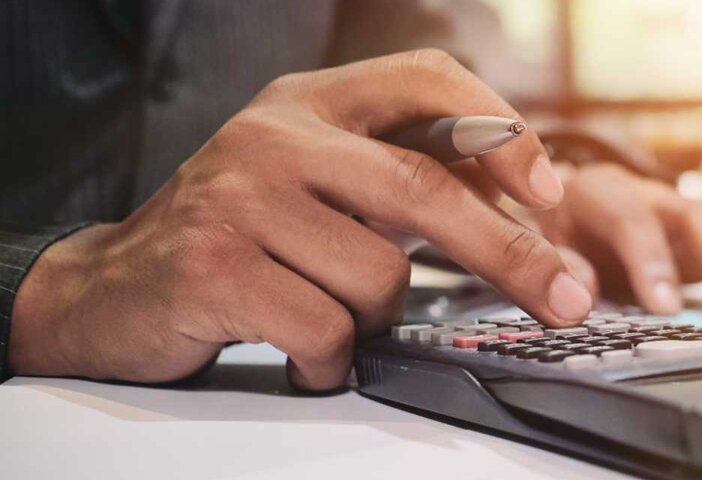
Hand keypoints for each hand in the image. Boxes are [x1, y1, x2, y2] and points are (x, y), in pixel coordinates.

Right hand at [8, 50, 591, 390]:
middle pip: (425, 190)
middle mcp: (275, 136)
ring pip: (380, 278)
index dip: (501, 131)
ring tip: (328, 310)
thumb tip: (530, 210)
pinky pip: (328, 330)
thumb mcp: (321, 176)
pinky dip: (331, 359)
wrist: (115, 286)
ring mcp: (239, 199)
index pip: (426, 80)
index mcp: (311, 101)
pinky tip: (299, 348)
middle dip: (511, 254)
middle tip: (565, 298)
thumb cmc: (245, 233)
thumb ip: (405, 172)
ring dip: (376, 318)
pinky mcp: (214, 268)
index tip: (549, 192)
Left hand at [532, 163, 701, 314]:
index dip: (651, 261)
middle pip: (697, 216)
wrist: (561, 208)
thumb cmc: (550, 229)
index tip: (665, 306)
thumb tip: (579, 293)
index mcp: (601, 192)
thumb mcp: (536, 242)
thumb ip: (555, 263)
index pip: (632, 218)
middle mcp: (651, 195)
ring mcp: (684, 211)